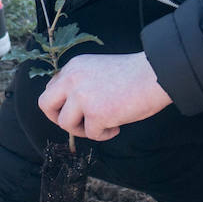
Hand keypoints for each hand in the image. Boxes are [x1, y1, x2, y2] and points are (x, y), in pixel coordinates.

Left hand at [38, 52, 171, 140]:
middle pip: (46, 105)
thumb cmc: (134, 74)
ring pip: (66, 124)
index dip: (62, 104)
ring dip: (84, 130)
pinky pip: (92, 134)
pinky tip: (117, 125)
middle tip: (78, 124)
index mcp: (73, 67)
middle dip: (58, 119)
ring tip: (104, 124)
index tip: (77, 110)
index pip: (52, 89)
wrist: (157, 73)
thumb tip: (71, 107)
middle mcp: (72, 80)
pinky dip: (105, 134)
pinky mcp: (96, 114)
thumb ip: (81, 83)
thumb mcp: (98, 70)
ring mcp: (82, 97)